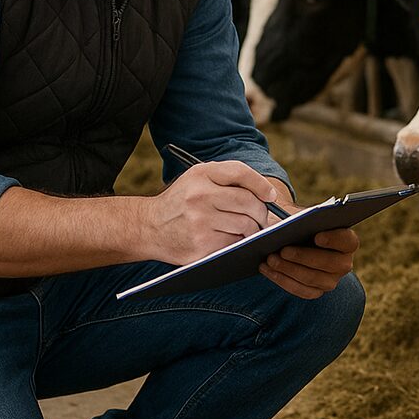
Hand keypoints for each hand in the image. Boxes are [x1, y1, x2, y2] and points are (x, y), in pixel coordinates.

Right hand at [142, 160, 279, 263]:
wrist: (149, 227)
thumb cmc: (181, 200)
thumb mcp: (198, 178)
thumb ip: (228, 178)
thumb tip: (266, 193)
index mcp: (201, 174)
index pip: (240, 173)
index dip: (261, 184)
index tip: (270, 195)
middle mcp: (200, 196)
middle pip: (248, 202)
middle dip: (262, 212)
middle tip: (264, 218)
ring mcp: (200, 222)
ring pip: (245, 225)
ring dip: (253, 229)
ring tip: (250, 229)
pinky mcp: (200, 245)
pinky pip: (234, 243)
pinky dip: (239, 242)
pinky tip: (234, 239)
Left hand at [259, 227, 360, 298]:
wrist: (295, 237)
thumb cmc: (302, 224)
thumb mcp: (304, 217)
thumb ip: (303, 219)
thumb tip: (289, 223)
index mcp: (347, 241)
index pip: (348, 241)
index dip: (334, 239)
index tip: (317, 236)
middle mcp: (344, 263)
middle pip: (330, 263)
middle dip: (304, 257)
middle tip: (283, 250)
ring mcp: (331, 280)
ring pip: (312, 279)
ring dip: (289, 269)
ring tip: (270, 259)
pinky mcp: (316, 291)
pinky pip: (300, 290)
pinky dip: (281, 279)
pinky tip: (267, 269)